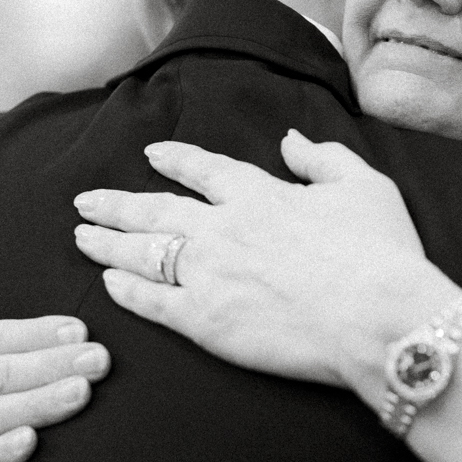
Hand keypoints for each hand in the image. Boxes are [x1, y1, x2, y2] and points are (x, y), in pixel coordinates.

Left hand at [72, 132, 459, 397]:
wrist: (376, 317)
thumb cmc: (380, 253)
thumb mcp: (363, 186)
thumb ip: (322, 158)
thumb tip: (291, 140)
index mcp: (258, 193)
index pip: (204, 169)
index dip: (175, 160)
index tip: (152, 155)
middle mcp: (222, 228)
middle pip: (155, 211)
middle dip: (116, 204)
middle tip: (85, 201)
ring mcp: (207, 274)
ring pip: (142, 252)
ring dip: (107, 242)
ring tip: (81, 236)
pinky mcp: (204, 321)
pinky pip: (150, 302)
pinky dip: (126, 291)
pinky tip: (108, 283)